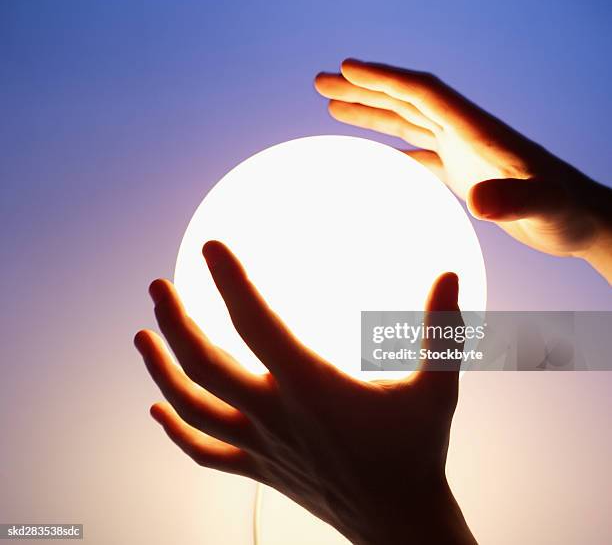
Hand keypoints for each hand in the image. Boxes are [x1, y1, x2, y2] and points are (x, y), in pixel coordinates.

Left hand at [135, 241, 475, 544]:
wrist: (398, 522)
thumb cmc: (418, 451)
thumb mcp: (438, 387)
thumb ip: (441, 329)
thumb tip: (450, 272)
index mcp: (310, 387)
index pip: (256, 324)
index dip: (230, 282)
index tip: (209, 247)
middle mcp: (273, 414)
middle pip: (203, 365)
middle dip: (173, 322)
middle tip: (156, 286)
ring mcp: (259, 445)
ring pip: (192, 406)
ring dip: (161, 370)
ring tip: (142, 337)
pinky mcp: (257, 468)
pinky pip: (204, 450)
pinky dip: (177, 429)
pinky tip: (158, 412)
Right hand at [315, 59, 611, 281]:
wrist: (582, 219)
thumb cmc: (567, 211)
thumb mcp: (545, 206)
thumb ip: (515, 200)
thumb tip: (479, 201)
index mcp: (475, 130)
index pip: (423, 93)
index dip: (383, 78)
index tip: (344, 69)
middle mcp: (464, 134)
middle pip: (406, 100)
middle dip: (363, 87)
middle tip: (322, 81)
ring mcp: (462, 152)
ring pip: (407, 122)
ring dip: (370, 111)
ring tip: (333, 106)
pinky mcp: (463, 172)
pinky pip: (418, 152)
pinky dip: (392, 146)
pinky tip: (375, 151)